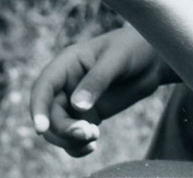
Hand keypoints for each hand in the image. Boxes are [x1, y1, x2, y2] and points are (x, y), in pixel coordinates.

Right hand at [30, 25, 171, 156]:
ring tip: (94, 138)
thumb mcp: (117, 59)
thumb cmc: (134, 48)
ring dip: (70, 139)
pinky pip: (73, 135)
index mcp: (69, 63)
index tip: (42, 129)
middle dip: (62, 129)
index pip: (44, 86)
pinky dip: (77, 145)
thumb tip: (77, 106)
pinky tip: (92, 145)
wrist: (154, 58)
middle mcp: (68, 83)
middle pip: (50, 113)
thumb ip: (97, 80)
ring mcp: (77, 100)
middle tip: (87, 133)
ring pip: (59, 128)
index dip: (38, 107)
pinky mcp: (89, 114)